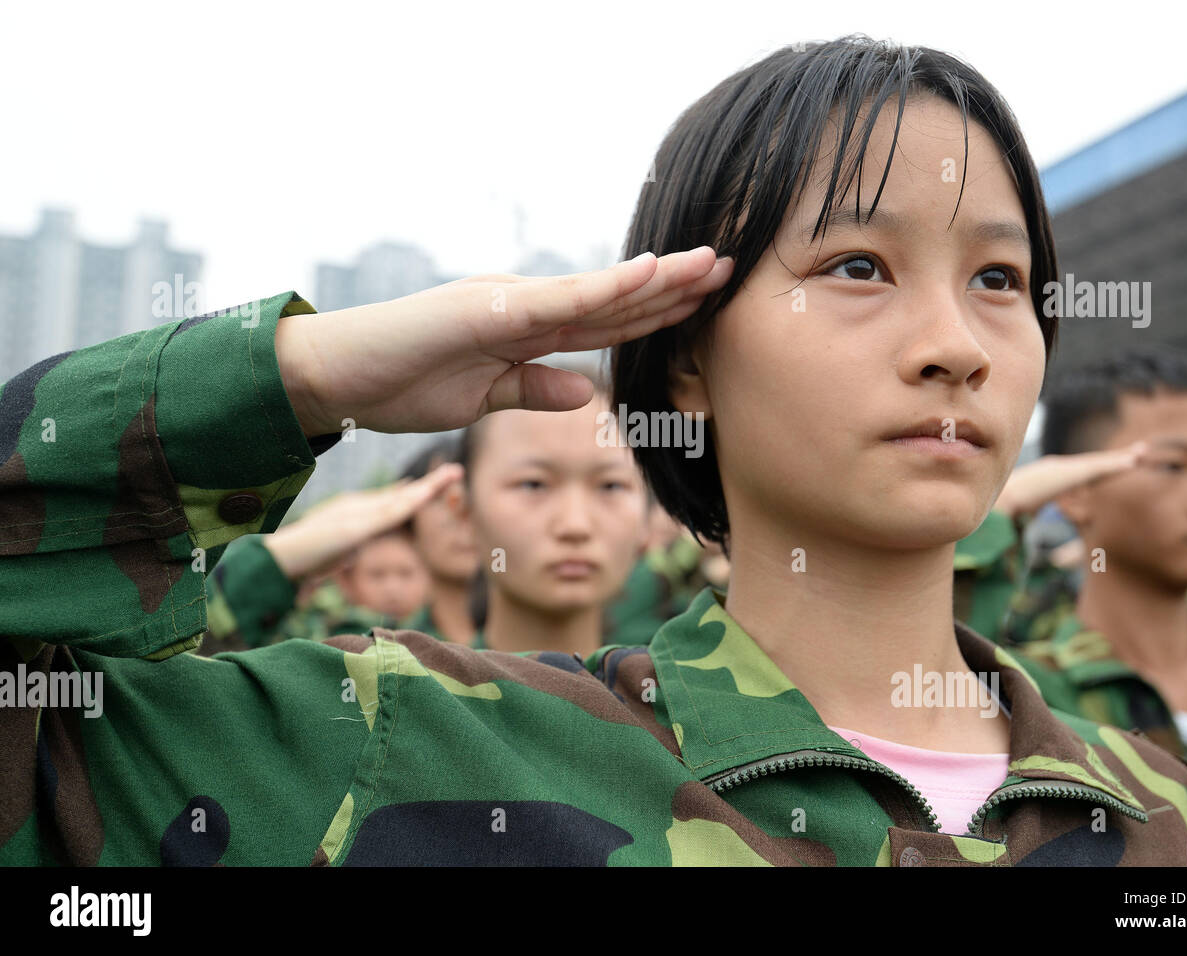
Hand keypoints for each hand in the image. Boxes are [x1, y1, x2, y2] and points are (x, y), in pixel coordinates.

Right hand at [263, 464, 462, 579]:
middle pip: (401, 494)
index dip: (414, 491)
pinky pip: (389, 514)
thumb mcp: (331, 555)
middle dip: (430, 484)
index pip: (391, 499)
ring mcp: (357, 513)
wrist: (278, 560)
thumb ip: (344, 551)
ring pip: (401, 499)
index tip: (434, 483)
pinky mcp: (355, 526)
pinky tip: (426, 495)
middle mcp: (357, 505)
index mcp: (354, 511)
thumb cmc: (301, 561)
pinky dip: (408, 503)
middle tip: (457, 471)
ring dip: (428, 488)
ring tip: (452, 475)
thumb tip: (351, 555)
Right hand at [275, 248, 732, 436]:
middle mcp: (524, 307)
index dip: (657, 310)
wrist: (335, 378)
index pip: (605, 321)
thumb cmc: (401, 384)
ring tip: (708, 264)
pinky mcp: (486, 309)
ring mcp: (507, 302)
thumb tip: (587, 390)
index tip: (706, 301)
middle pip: (613, 299)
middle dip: (674, 288)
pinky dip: (605, 287)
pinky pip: (557, 301)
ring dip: (657, 280)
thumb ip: (534, 388)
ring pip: (598, 292)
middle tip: (730, 269)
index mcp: (526, 328)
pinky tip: (649, 273)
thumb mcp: (484, 399)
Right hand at [993, 441, 1147, 517]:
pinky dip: (1116, 465)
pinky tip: (1133, 462)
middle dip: (1114, 458)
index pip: (1080, 472)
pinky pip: (1099, 468)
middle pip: (1093, 462)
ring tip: (1142, 454)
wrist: (1000, 500)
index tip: (1113, 466)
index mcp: (1049, 475)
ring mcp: (1065, 468)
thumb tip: (1020, 525)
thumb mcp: (1022, 511)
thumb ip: (1028, 514)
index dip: (1098, 468)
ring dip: (1121, 459)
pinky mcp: (1071, 473)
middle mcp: (1059, 467)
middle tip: (1139, 452)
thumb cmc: (1006, 507)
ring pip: (1099, 463)